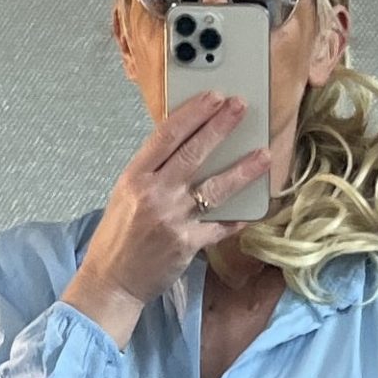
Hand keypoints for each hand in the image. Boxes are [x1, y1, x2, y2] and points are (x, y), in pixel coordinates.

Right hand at [62, 93, 272, 343]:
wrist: (113, 280)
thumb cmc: (119, 236)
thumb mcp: (127, 194)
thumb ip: (153, 171)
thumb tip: (185, 146)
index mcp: (136, 176)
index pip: (167, 135)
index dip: (194, 112)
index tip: (214, 97)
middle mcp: (155, 194)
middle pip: (193, 153)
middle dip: (220, 126)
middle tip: (241, 107)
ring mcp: (172, 219)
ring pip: (214, 187)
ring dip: (242, 169)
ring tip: (264, 155)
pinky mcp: (187, 244)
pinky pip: (219, 226)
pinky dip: (236, 218)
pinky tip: (253, 208)